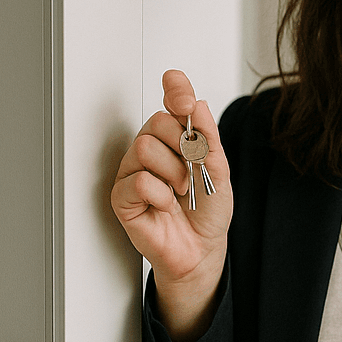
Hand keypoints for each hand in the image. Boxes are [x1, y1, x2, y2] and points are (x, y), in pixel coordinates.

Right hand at [111, 70, 232, 340]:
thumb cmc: (208, 212)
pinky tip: (165, 206)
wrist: (202, 250)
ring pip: (144, 148)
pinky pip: (139, 181)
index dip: (176, 91)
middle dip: (182, 148)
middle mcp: (150, 150)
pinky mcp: (122, 197)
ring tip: (181, 193)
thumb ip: (208, 139)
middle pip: (156, 122)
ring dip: (174, 174)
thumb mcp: (219, 172)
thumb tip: (198, 105)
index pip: (171, 101)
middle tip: (193, 173)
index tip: (183, 95)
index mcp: (175, 138)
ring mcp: (133, 172)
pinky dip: (160, 195)